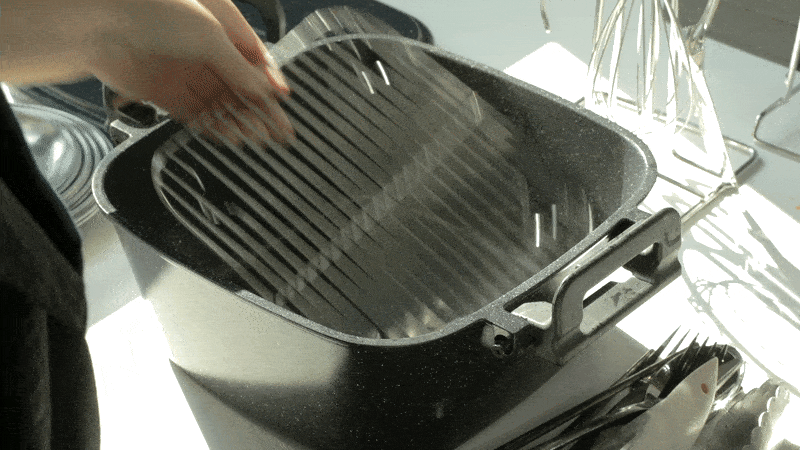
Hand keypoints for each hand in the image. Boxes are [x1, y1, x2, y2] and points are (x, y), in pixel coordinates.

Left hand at [88, 0, 293, 144]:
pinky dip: (211, 127)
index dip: (269, 81)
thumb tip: (263, 92)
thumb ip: (239, 69)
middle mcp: (200, 46)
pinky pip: (193, 114)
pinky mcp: (161, 92)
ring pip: (218, 102)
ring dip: (238, 121)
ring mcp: (180, 70)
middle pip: (237, 84)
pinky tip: (229, 138)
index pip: (253, 56)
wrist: (96, 22)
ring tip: (258, 140)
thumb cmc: (152, 8)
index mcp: (218, 22)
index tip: (284, 102)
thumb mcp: (210, 35)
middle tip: (279, 132)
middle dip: (259, 108)